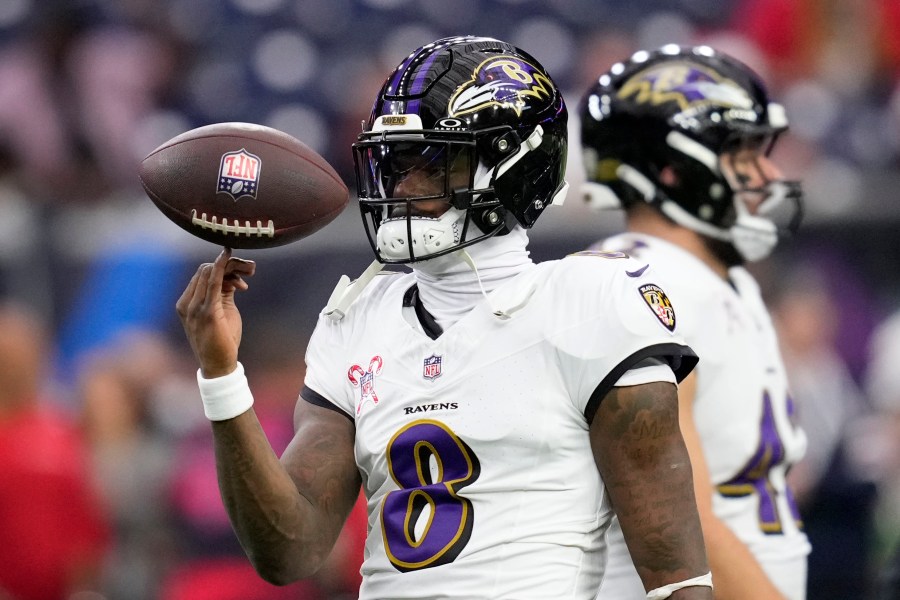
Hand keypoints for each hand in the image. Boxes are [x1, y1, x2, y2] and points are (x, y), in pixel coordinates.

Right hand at [176, 247, 255, 377]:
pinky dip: (221, 267)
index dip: (221, 267)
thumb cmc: (221, 340)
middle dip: (229, 264)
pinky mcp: (207, 312)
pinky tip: (228, 256)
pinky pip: (213, 282)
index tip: (242, 273)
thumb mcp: (220, 312)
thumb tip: (230, 277)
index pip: (200, 275)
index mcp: (186, 303)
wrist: (219, 366)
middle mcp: (186, 303)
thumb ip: (222, 294)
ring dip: (231, 266)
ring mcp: (194, 308)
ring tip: (251, 271)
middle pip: (204, 270)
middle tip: (251, 268)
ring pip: (209, 272)